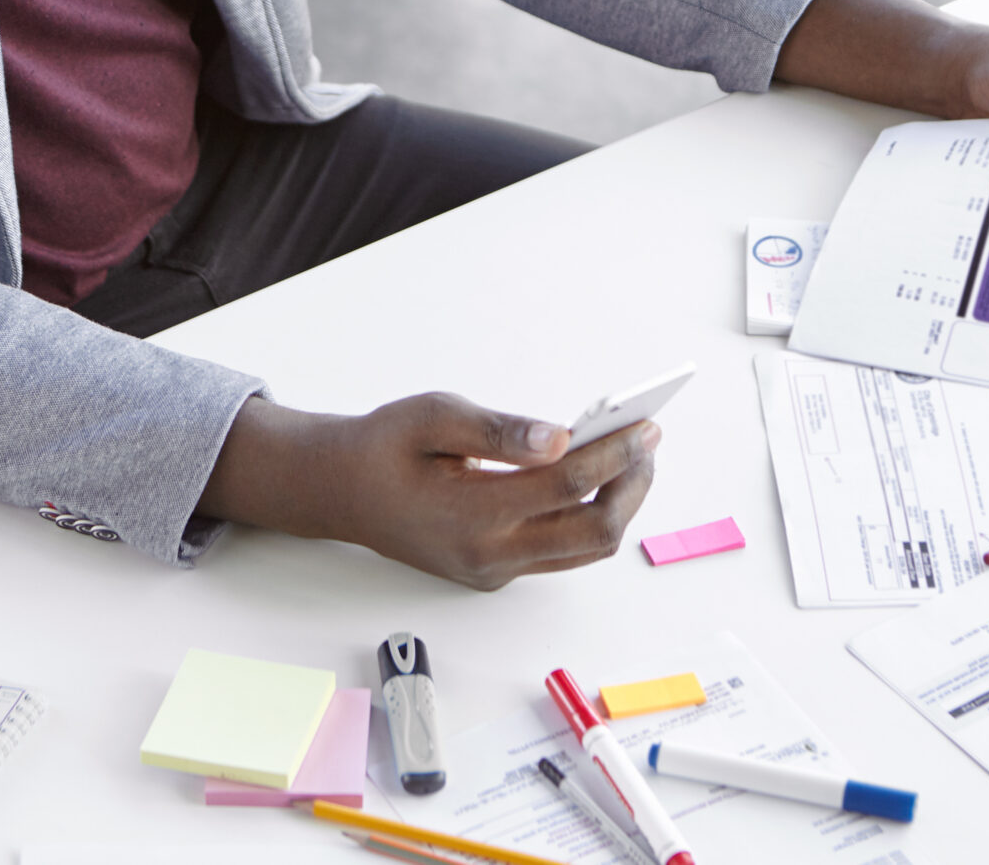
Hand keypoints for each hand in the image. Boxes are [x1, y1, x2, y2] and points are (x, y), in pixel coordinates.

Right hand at [198, 393, 658, 589]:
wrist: (341, 493)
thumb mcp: (432, 415)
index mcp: (472, 513)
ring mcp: (494, 571)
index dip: (616, 453)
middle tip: (647, 441)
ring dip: (617, 505)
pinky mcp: (496, 572)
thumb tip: (561, 438)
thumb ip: (498, 430)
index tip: (644, 424)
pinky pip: (561, 552)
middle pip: (594, 533)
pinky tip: (594, 477)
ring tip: (631, 457)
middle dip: (632, 486)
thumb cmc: (383, 447)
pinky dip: (588, 515)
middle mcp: (489, 555)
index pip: (569, 485)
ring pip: (584, 550)